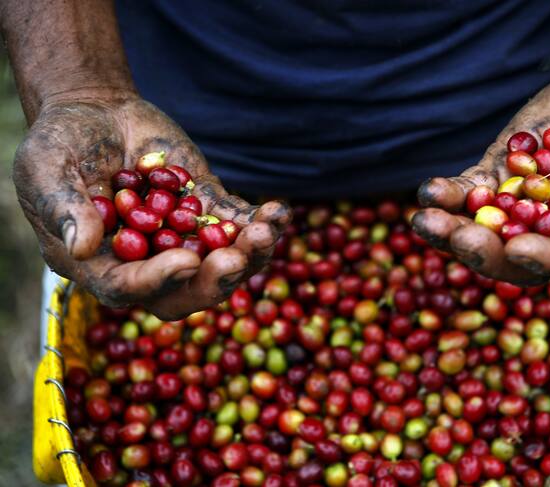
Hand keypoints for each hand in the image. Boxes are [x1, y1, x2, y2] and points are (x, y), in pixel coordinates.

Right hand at [14, 92, 290, 318]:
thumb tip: (84, 247)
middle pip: (185, 291)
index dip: (158, 281)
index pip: (128, 288)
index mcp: (100, 263)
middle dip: (214, 280)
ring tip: (266, 228)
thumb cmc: (61, 142)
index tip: (186, 261)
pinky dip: (258, 222)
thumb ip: (63, 208)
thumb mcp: (47, 169)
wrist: (98, 114)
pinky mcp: (205, 213)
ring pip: (220, 264)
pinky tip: (277, 211)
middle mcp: (145, 261)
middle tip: (236, 258)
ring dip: (248, 253)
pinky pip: (235, 225)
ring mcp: (180, 238)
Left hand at [413, 55, 549, 284]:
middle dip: (486, 251)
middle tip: (462, 240)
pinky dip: (446, 196)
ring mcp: (518, 209)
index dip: (548, 259)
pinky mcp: (494, 181)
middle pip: (515, 257)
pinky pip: (466, 195)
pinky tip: (428, 193)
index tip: (519, 249)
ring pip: (482, 231)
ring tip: (426, 220)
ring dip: (451, 230)